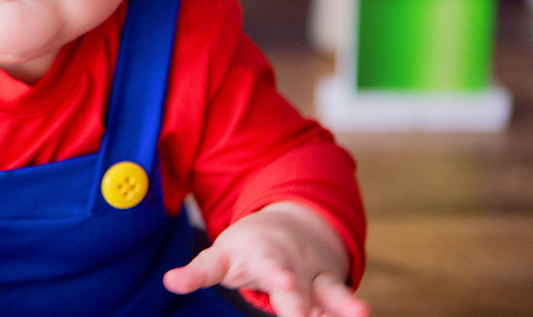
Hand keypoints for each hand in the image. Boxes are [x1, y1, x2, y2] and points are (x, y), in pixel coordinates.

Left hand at [162, 201, 368, 316]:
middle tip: (303, 314)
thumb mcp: (222, 255)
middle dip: (302, 302)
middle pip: (299, 289)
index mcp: (266, 255)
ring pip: (332, 292)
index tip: (284, 283)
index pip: (270, 266)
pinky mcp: (333, 289)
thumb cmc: (249, 247)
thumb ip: (199, 271)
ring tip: (362, 312)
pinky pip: (344, 302)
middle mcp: (295, 264)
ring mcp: (316, 276)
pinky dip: (351, 310)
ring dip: (346, 304)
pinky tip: (362, 316)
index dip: (277, 275)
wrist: (294, 224)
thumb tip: (169, 281)